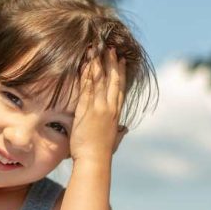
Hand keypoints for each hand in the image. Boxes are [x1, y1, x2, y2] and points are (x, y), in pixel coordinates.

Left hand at [69, 46, 127, 162]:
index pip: (119, 89)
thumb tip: (124, 130)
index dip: (121, 73)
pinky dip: (87, 74)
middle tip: (111, 48)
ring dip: (99, 63)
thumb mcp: (113, 140)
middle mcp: (109, 108)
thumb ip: (118, 132)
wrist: (94, 161)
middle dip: (112, 63)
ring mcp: (98, 108)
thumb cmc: (100, 153)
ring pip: (100, 80)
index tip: (122, 60)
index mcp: (115, 114)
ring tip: (98, 49)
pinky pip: (87, 87)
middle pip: (113, 80)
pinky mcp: (86, 110)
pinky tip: (87, 63)